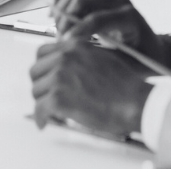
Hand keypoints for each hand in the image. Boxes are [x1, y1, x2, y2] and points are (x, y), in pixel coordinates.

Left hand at [29, 34, 154, 137]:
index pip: (43, 53)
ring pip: (36, 91)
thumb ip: (81, 58)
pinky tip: (44, 123)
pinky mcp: (58, 98)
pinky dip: (40, 118)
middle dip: (41, 85)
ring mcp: (60, 77)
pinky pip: (39, 109)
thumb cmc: (125, 86)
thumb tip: (67, 70)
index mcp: (75, 46)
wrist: (135, 101)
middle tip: (48, 96)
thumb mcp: (102, 58)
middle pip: (35, 71)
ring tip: (51, 112)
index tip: (46, 78)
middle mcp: (64, 58)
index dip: (44, 68)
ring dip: (42, 102)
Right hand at [50, 0, 170, 69]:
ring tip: (58, 31)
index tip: (64, 45)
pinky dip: (62, 1)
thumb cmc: (144, 60)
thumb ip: (103, 58)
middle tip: (59, 43)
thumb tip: (76, 54)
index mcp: (129, 18)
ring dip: (61, 10)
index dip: (77, 30)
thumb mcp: (127, 65)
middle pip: (82, 1)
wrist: (155, 50)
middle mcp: (119, 2)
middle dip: (65, 22)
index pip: (97, 19)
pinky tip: (53, 16)